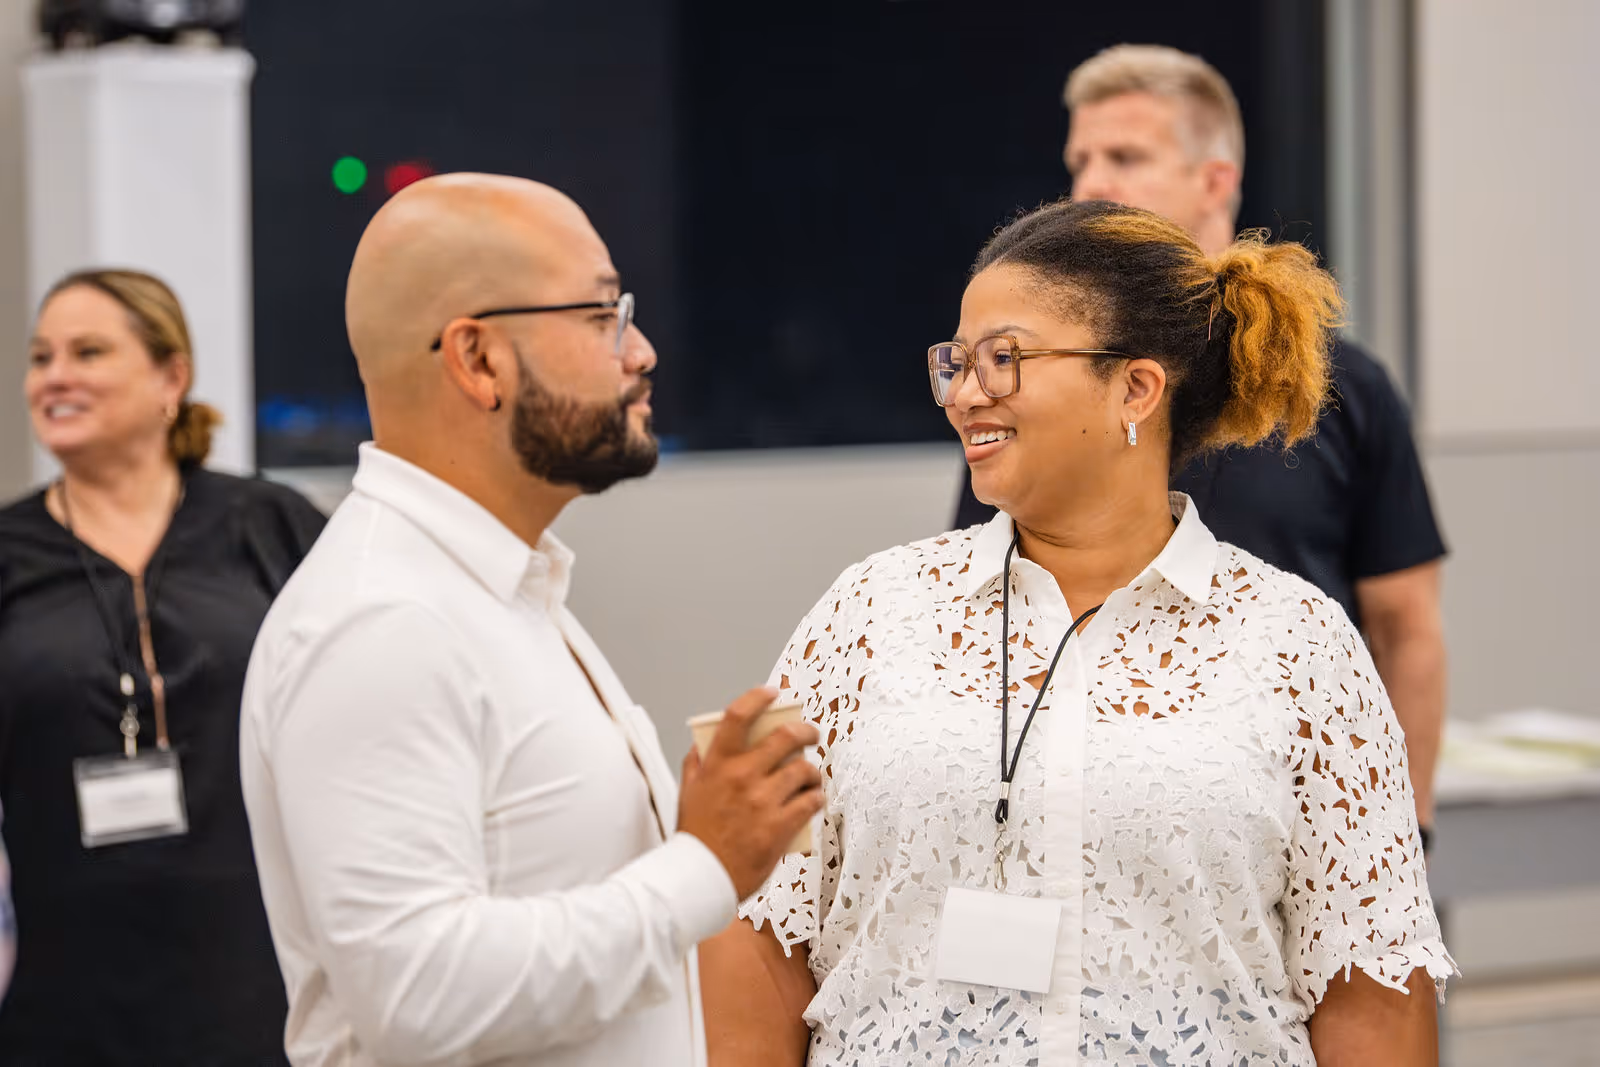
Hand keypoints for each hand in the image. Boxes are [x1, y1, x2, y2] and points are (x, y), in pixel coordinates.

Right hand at [678, 687, 823, 899]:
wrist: (700, 877)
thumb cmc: (695, 836)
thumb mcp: (687, 792)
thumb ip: (697, 764)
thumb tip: (704, 745)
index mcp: (717, 764)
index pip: (738, 716)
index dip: (758, 698)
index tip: (771, 694)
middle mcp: (742, 776)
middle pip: (785, 737)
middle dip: (805, 731)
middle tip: (810, 734)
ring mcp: (763, 801)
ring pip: (804, 770)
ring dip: (813, 771)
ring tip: (811, 776)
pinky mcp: (780, 826)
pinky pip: (810, 801)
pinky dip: (815, 798)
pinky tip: (813, 800)